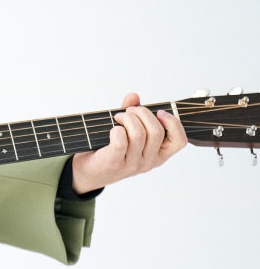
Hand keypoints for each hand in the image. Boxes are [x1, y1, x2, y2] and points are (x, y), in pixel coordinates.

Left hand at [71, 93, 186, 193]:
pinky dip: (116, 129)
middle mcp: (148, 162)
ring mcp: (132, 164)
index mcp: (158, 155)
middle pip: (156, 131)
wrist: (89, 172)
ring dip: (127, 118)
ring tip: (118, 117)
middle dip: (142, 113)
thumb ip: (133, 114)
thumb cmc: (111, 150)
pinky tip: (113, 129)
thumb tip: (133, 96)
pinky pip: (121, 141)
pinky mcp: (114, 162)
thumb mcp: (128, 132)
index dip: (173, 123)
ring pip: (138, 134)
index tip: (159, 112)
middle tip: (129, 111)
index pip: (179, 141)